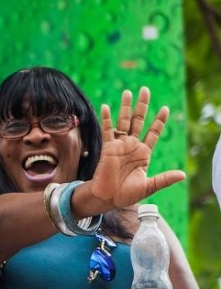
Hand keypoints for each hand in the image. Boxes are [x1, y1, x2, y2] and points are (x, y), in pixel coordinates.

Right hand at [88, 87, 183, 209]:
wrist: (107, 198)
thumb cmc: (126, 194)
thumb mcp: (149, 186)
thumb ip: (164, 179)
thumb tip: (182, 175)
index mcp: (143, 153)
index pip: (153, 132)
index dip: (159, 121)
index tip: (165, 108)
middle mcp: (132, 146)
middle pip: (139, 121)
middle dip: (142, 106)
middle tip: (145, 90)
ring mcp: (120, 145)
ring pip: (124, 122)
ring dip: (126, 107)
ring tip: (128, 92)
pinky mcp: (108, 148)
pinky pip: (107, 131)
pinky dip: (106, 119)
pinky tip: (106, 107)